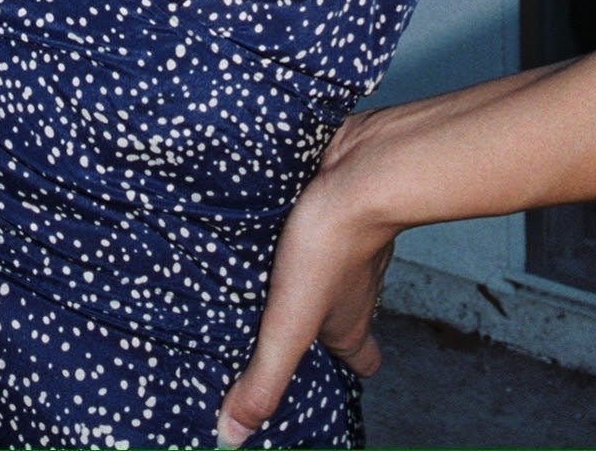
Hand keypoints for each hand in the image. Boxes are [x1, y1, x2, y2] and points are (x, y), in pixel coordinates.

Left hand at [215, 113, 397, 448]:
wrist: (360, 170)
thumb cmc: (330, 245)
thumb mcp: (287, 322)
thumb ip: (264, 377)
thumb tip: (233, 437)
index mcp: (349, 320)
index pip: (362, 358)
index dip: (350, 365)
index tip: (330, 371)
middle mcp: (356, 284)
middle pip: (347, 310)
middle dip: (323, 317)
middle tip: (292, 319)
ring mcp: (351, 239)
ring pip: (336, 263)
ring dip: (311, 268)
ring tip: (275, 268)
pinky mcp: (335, 199)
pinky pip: (322, 220)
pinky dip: (305, 223)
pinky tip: (276, 215)